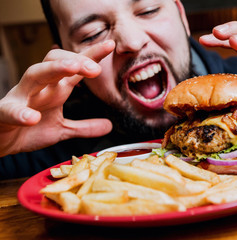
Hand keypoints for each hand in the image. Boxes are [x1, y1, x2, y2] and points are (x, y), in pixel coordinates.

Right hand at [0, 40, 115, 156]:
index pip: (74, 67)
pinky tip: (32, 117)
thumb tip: (109, 125)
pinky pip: (11, 109)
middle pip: (55, 62)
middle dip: (75, 60)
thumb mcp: (62, 129)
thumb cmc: (29, 130)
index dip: (91, 56)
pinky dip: (21, 112)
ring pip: (35, 74)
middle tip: (95, 67)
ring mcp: (21, 97)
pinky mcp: (4, 113)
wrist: (0, 142)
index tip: (110, 45)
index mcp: (55, 89)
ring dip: (53, 69)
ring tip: (72, 68)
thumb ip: (85, 127)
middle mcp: (39, 88)